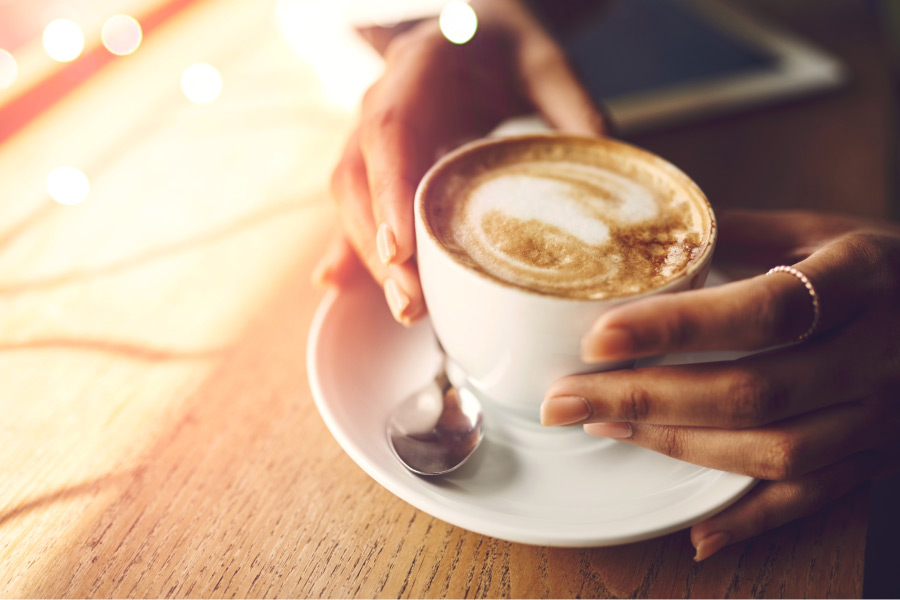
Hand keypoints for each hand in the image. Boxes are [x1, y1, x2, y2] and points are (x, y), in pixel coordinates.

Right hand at [316, 0, 607, 323]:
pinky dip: (351, 247)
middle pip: (360, 178)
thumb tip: (608, 182)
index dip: (389, 191)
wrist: (476, 33)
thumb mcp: (549, 65)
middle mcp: (381, 101)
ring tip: (406, 308)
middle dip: (380, 245)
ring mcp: (371, 133)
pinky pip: (355, 205)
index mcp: (419, 68)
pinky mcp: (376, 162)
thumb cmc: (508, 48)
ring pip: (350, 198)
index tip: (401, 247)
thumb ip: (574, 112)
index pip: (390, 131)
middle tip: (411, 302)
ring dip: (370, 256)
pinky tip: (343, 285)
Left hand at [541, 209, 899, 559]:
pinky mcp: (877, 457)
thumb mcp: (825, 229)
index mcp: (860, 278)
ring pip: (775, 451)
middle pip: (753, 391)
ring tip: (605, 426)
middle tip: (566, 398)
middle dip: (645, 398)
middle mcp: (875, 352)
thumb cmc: (887, 267)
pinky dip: (752, 521)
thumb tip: (651, 236)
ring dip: (679, 446)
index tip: (599, 337)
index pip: (762, 309)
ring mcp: (881, 414)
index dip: (676, 327)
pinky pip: (813, 500)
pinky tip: (697, 531)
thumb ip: (742, 231)